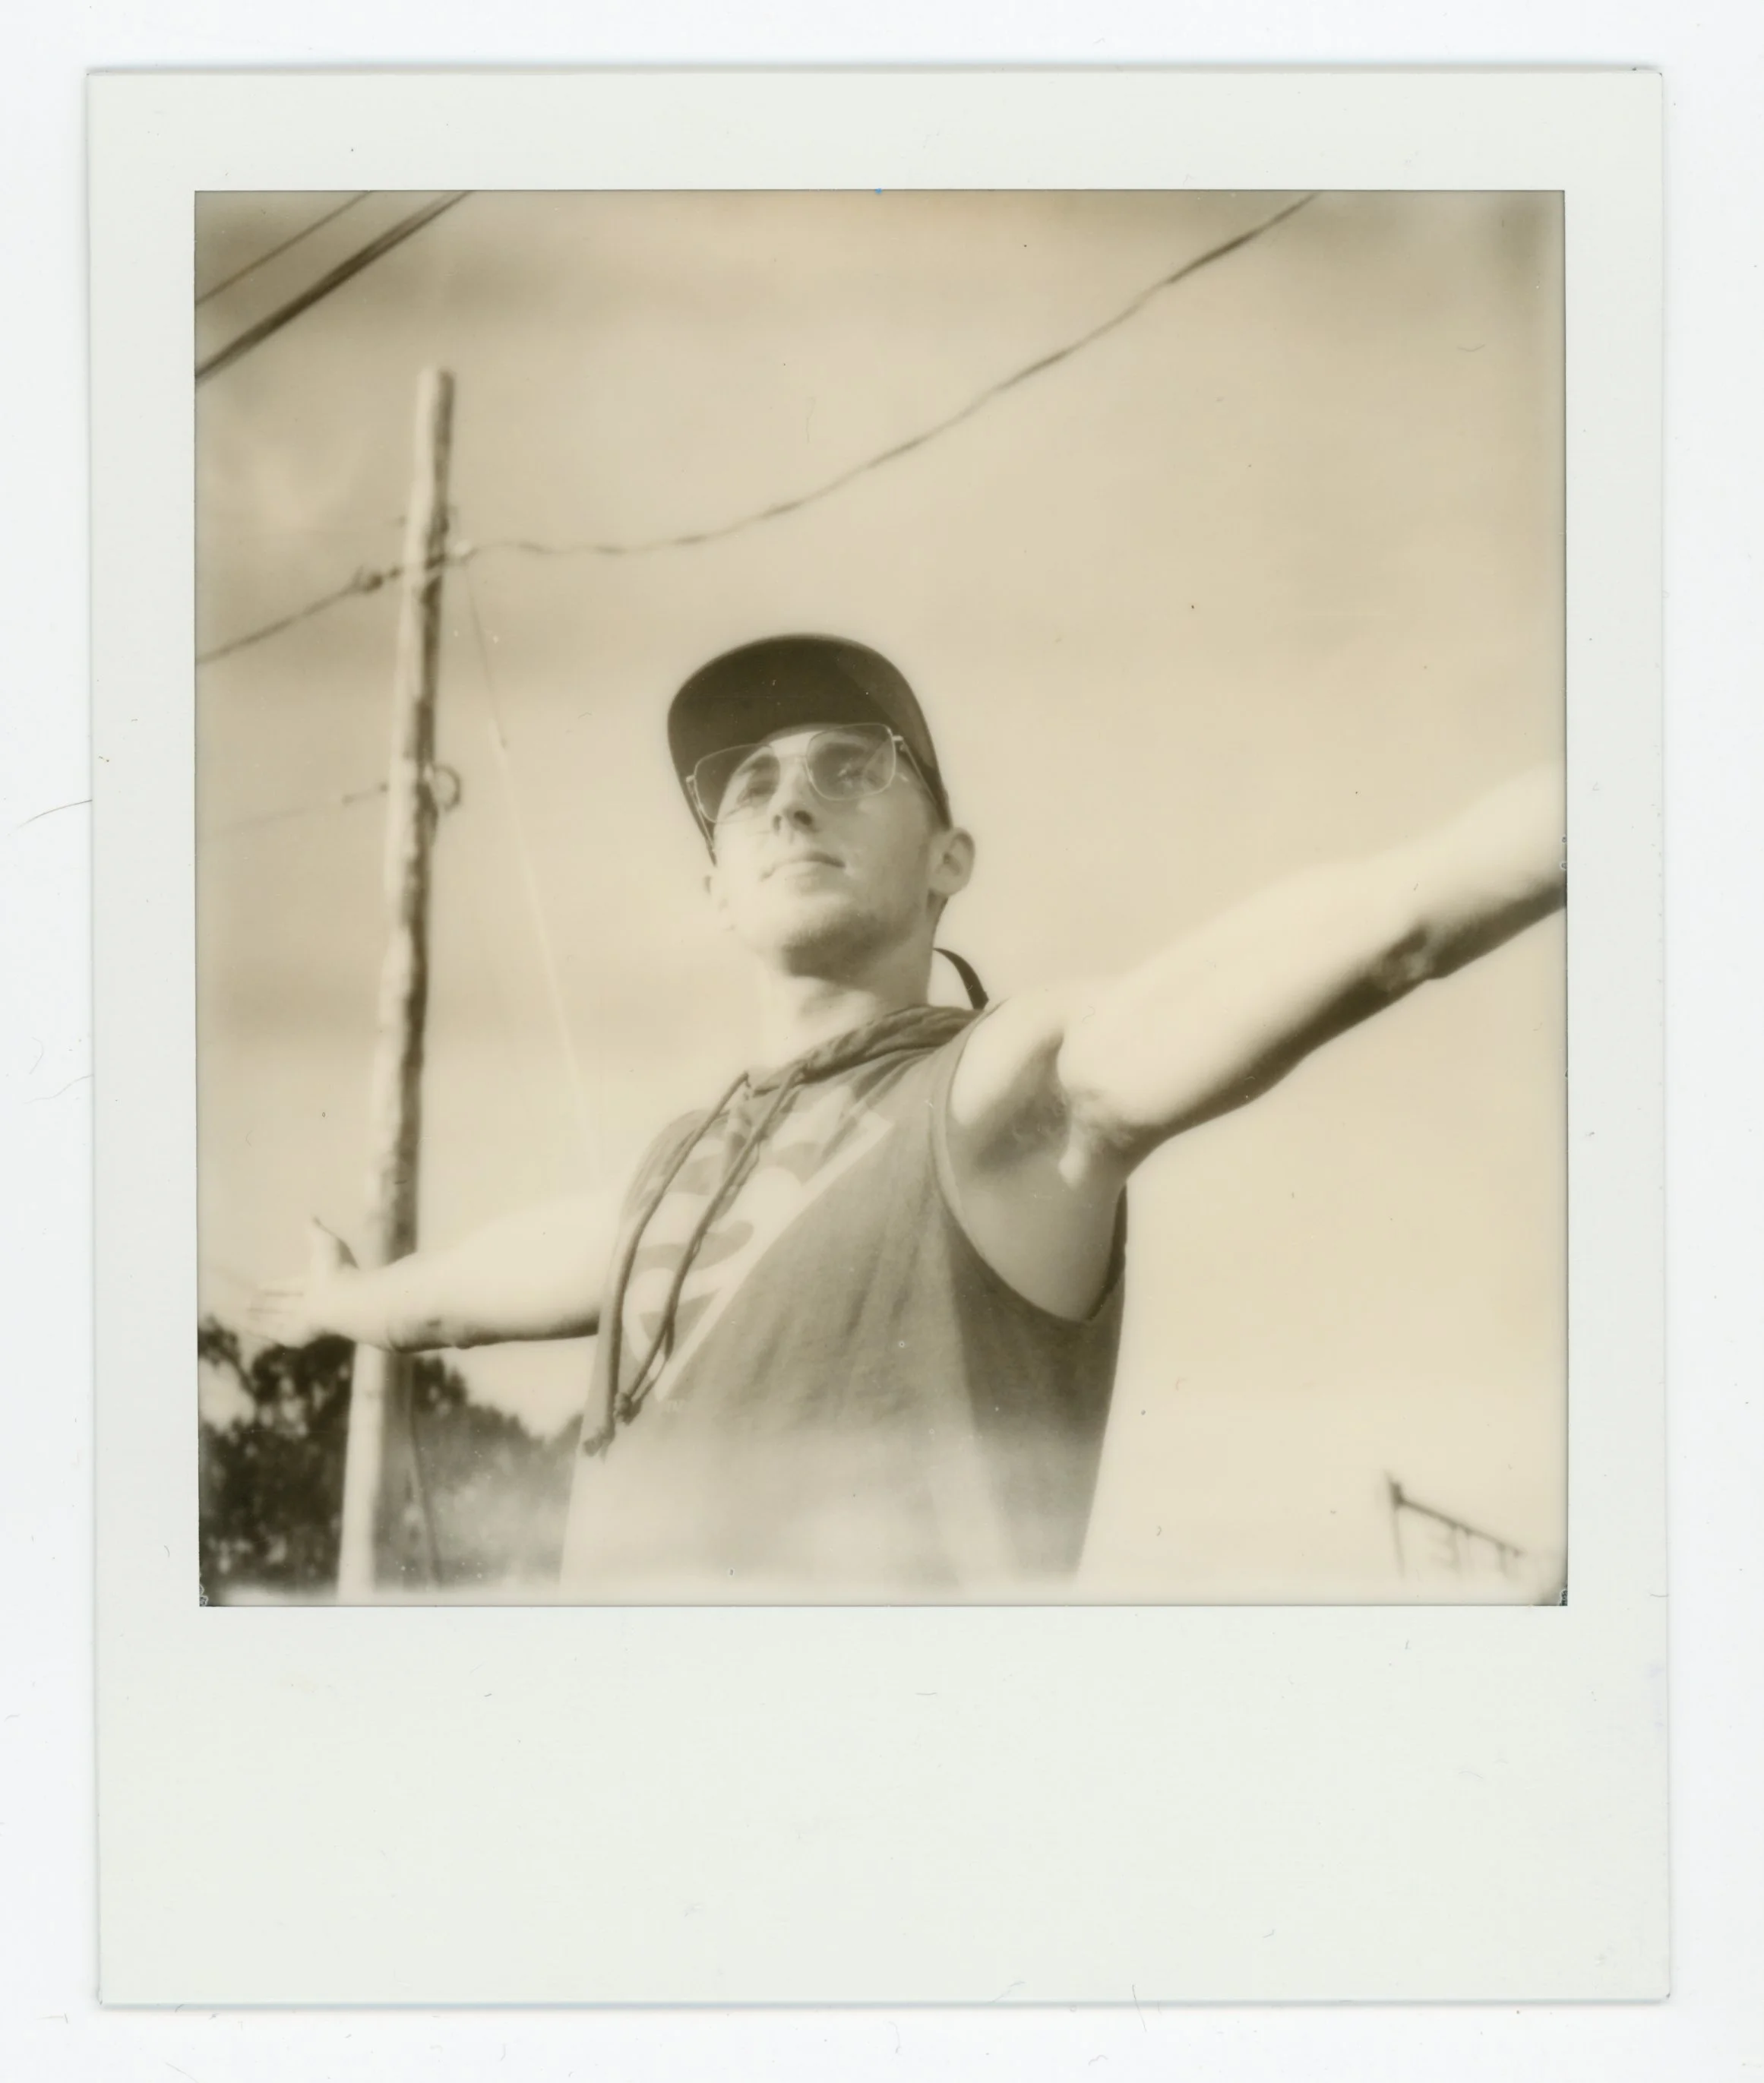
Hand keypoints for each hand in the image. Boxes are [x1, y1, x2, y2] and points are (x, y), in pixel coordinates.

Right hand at [247, 1220, 378, 1348]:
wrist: (345, 1300)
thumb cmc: (337, 1270)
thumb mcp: (324, 1244)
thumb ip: (315, 1231)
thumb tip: (310, 1216)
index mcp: (317, 1285)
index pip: (293, 1286)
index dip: (277, 1286)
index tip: (260, 1285)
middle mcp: (310, 1305)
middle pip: (283, 1306)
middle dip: (266, 1304)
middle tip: (246, 1301)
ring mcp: (302, 1322)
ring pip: (276, 1319)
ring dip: (258, 1316)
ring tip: (238, 1311)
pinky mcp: (294, 1335)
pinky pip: (271, 1332)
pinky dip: (256, 1328)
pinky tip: (240, 1324)